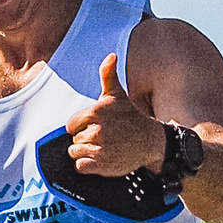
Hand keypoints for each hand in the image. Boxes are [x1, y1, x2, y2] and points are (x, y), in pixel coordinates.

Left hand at [63, 55, 164, 175]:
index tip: (95, 126)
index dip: (81, 126)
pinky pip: (80, 166)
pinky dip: (86, 165)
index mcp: (97, 111)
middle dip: (85, 139)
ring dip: (85, 152)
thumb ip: (108, 74)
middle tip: (103, 137)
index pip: (71, 124)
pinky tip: (99, 159)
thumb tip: (110, 55)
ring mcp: (100, 148)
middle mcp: (97, 130)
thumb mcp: (117, 94)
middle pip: (74, 139)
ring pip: (75, 152)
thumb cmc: (130, 117)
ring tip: (102, 147)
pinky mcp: (102, 165)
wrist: (150, 141)